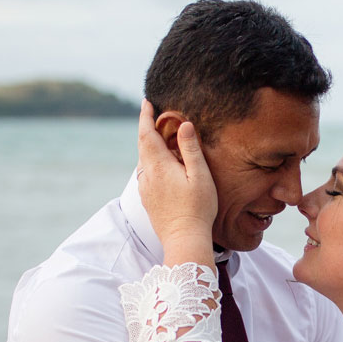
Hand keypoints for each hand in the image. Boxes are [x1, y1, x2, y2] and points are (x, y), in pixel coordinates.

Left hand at [136, 99, 217, 262]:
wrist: (184, 239)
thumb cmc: (197, 208)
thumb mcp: (200, 176)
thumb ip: (190, 149)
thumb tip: (184, 125)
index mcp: (159, 166)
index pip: (146, 133)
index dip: (145, 116)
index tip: (146, 102)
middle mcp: (147, 175)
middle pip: (142, 145)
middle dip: (146, 127)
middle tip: (152, 113)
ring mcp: (145, 189)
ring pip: (143, 160)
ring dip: (148, 145)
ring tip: (158, 136)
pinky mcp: (148, 199)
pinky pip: (146, 173)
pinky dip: (150, 161)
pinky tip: (161, 165)